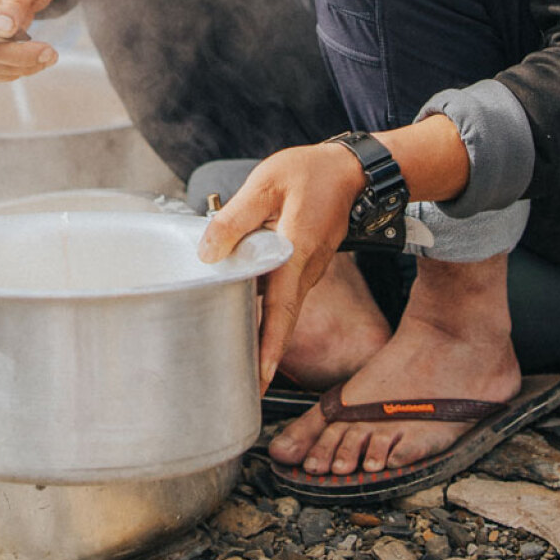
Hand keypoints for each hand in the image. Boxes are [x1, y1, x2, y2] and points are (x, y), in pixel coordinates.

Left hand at [198, 141, 362, 386]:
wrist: (350, 170)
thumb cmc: (309, 172)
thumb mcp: (266, 184)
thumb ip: (235, 219)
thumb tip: (209, 253)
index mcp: (295, 250)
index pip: (281, 309)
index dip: (270, 346)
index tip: (260, 378)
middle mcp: (306, 269)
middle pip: (283, 320)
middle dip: (265, 356)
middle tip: (245, 388)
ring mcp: (309, 270)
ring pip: (284, 310)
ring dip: (266, 337)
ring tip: (241, 363)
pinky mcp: (306, 265)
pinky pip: (285, 294)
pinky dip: (269, 313)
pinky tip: (248, 317)